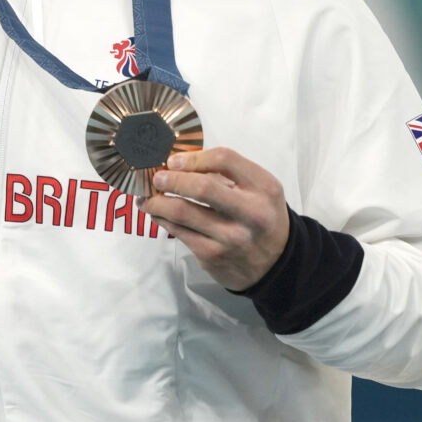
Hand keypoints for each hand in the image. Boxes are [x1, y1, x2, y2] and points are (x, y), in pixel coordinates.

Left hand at [145, 147, 290, 290]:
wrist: (275, 263)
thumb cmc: (260, 217)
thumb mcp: (259, 190)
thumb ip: (227, 174)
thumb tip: (179, 163)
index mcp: (264, 188)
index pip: (224, 160)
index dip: (193, 158)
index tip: (174, 161)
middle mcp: (251, 213)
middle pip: (202, 187)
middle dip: (172, 179)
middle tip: (156, 178)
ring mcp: (230, 237)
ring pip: (182, 212)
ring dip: (157, 201)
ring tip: (146, 197)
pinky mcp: (212, 255)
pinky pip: (178, 232)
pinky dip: (161, 219)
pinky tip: (156, 213)